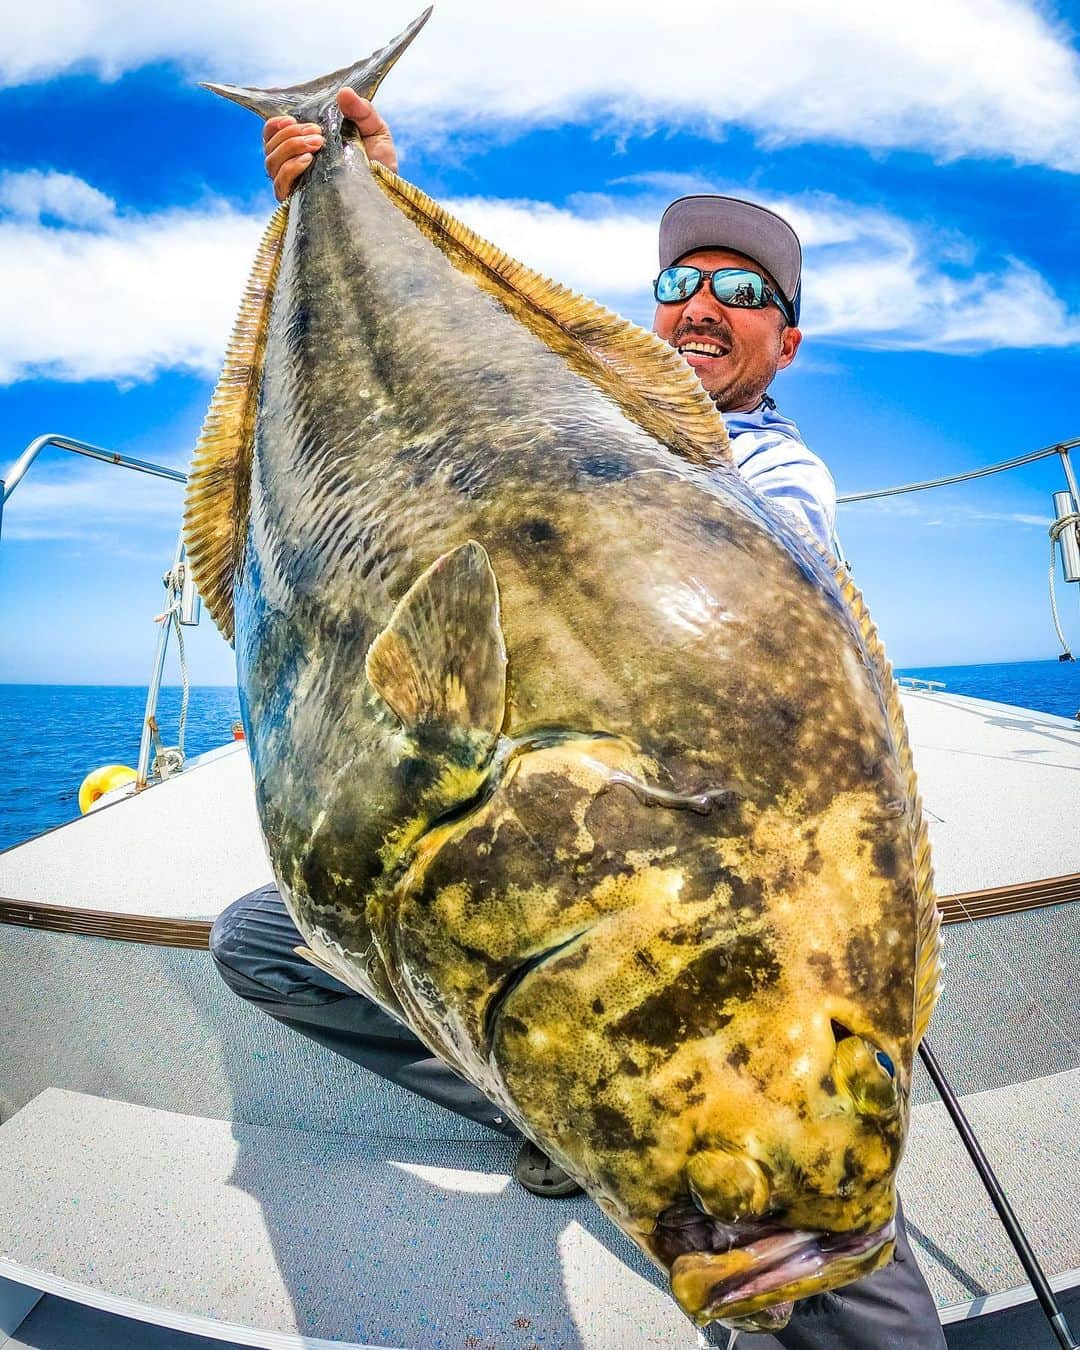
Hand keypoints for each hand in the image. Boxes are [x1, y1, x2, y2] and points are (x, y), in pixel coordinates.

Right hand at [262, 89, 398, 200]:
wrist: (389, 193)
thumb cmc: (379, 162)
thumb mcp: (374, 130)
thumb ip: (360, 110)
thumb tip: (343, 93)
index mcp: (306, 140)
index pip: (276, 128)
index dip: (274, 120)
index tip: (287, 112)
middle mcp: (295, 159)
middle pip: (270, 143)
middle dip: (289, 132)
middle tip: (316, 132)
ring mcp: (296, 181)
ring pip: (271, 161)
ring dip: (290, 146)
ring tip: (317, 144)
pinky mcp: (299, 201)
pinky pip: (279, 184)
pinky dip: (289, 168)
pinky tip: (307, 160)